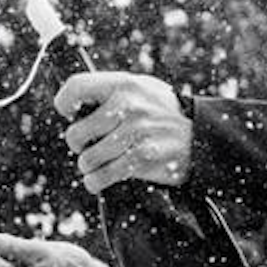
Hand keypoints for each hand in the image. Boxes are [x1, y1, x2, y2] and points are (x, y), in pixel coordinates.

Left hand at [55, 72, 191, 194]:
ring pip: (87, 160)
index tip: (70, 114)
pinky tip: (99, 179)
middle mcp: (128, 106)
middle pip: (75, 134)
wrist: (202, 137)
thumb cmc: (164, 113)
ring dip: (89, 166)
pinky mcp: (141, 160)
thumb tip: (73, 108)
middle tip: (89, 146)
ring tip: (99, 163)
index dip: (65, 104)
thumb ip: (110, 92)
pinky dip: (96, 182)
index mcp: (124, 84)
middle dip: (78, 145)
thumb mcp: (142, 89)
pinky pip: (101, 177)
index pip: (76, 87)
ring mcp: (135, 134)